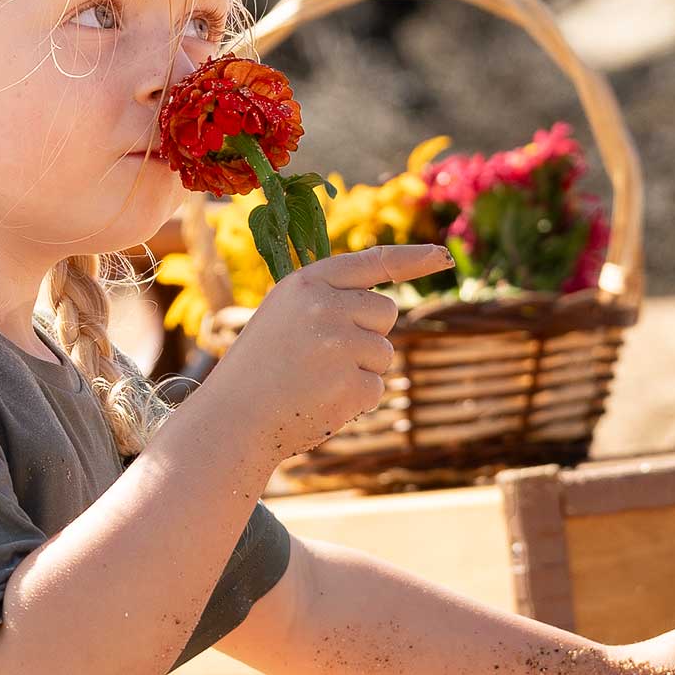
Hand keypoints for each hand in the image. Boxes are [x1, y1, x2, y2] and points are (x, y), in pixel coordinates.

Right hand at [201, 245, 450, 461]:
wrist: (232, 419)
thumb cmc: (259, 369)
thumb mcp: (284, 317)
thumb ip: (328, 302)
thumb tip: (384, 310)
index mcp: (307, 284)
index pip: (372, 262)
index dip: (412, 259)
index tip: (442, 256)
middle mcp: (326, 307)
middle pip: (385, 312)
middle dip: (368, 335)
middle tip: (323, 357)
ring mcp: (340, 345)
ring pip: (384, 353)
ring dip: (361, 371)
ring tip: (316, 382)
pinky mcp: (351, 384)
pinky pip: (378, 387)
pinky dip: (357, 400)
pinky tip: (322, 402)